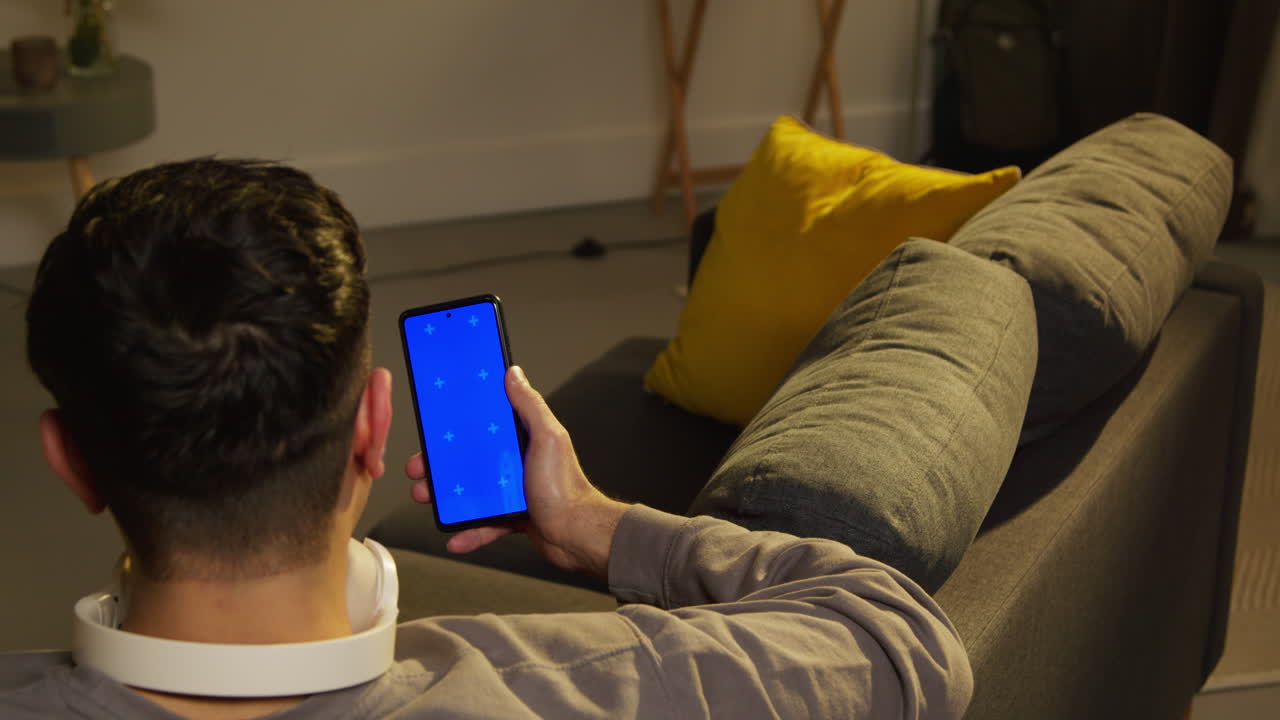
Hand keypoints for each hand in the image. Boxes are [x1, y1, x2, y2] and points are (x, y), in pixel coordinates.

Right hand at [405, 366, 628, 578]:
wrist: (577, 536)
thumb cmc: (566, 488)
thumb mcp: (547, 438)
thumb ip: (530, 406)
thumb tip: (514, 374)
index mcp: (522, 440)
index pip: (484, 426)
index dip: (458, 425)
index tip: (435, 426)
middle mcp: (516, 463)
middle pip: (469, 459)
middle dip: (441, 464)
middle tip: (419, 468)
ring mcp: (513, 491)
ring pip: (470, 491)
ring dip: (445, 496)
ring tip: (426, 497)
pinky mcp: (512, 517)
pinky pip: (483, 523)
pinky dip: (468, 531)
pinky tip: (454, 536)